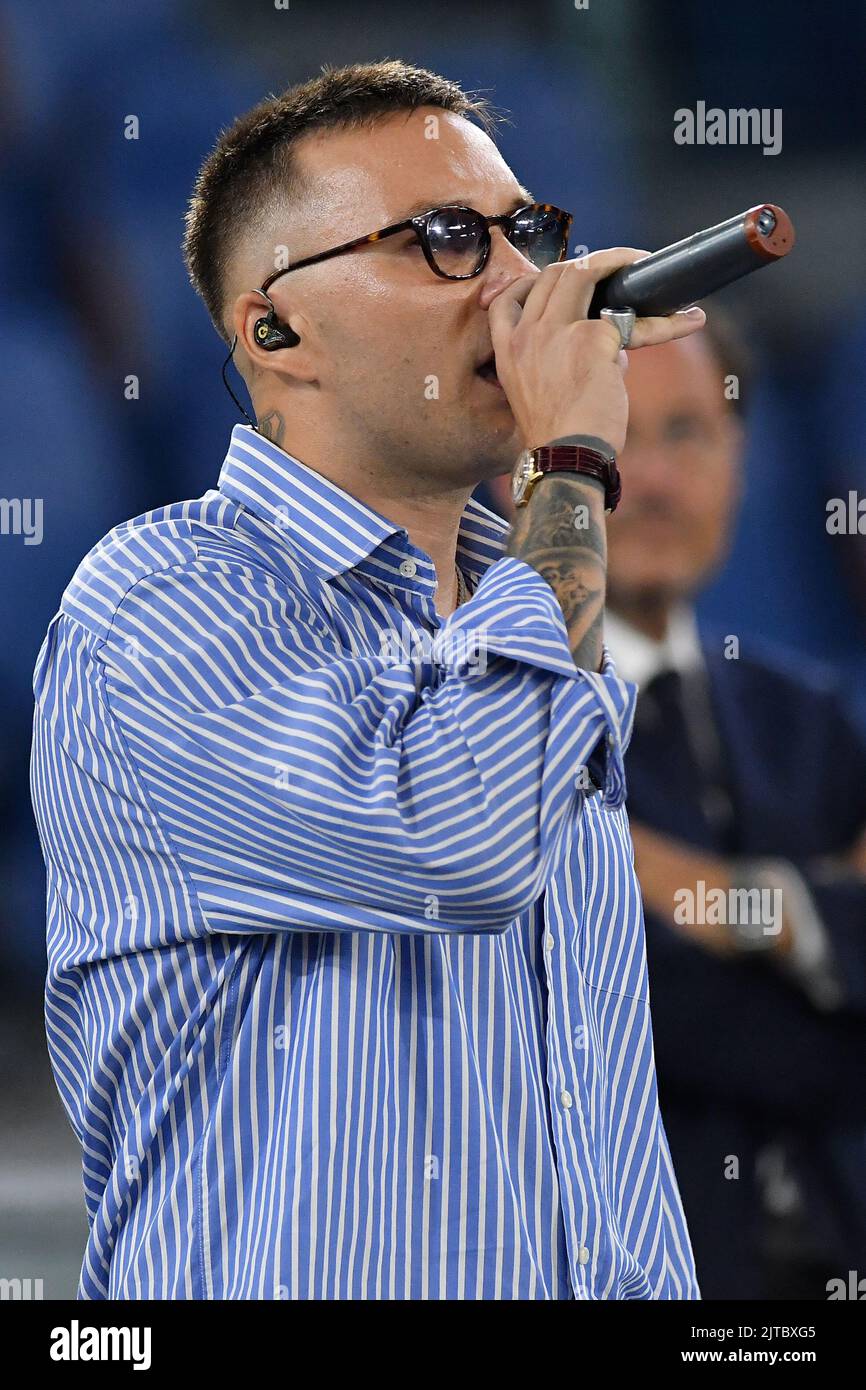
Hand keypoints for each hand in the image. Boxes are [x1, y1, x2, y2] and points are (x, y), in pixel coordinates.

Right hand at [487, 248, 705, 454]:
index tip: (560, 281)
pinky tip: (691, 321)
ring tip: (645, 265)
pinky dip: (667, 322)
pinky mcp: (594, 339)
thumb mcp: (539, 392)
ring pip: (585, 272)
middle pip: (553, 274)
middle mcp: (527, 335)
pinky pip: (636, 321)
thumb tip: (612, 344)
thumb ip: (564, 358)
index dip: (535, 281)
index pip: (508, 298)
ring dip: (619, 261)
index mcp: (507, 351)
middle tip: (618, 266)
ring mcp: (558, 332)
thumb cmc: (559, 437)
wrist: (565, 459)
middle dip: (589, 263)